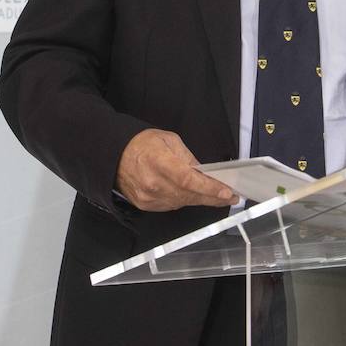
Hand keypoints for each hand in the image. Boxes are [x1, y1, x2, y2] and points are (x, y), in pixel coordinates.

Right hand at [115, 129, 236, 211]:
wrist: (114, 156)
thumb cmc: (142, 144)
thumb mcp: (168, 139)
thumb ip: (187, 157)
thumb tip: (204, 172)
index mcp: (158, 162)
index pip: (188, 180)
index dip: (209, 188)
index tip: (227, 192)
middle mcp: (153, 183)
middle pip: (189, 195)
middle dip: (213, 196)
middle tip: (231, 197)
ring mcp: (149, 197)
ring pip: (183, 202)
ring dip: (200, 199)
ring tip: (217, 196)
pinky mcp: (146, 206)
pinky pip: (172, 205)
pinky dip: (184, 200)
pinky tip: (194, 195)